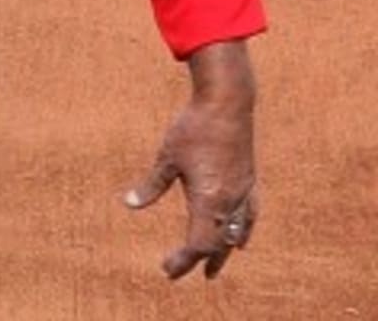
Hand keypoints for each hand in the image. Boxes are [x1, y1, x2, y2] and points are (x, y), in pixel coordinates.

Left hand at [125, 39, 257, 278]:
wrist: (227, 103)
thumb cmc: (193, 128)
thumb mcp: (166, 158)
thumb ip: (151, 185)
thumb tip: (128, 204)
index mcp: (208, 201)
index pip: (197, 244)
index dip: (183, 260)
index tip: (167, 270)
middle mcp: (230, 202)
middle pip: (217, 243)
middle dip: (201, 260)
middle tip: (189, 274)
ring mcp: (243, 192)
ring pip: (235, 233)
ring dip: (223, 251)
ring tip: (214, 267)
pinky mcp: (249, 179)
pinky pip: (248, 216)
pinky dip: (242, 231)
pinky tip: (240, 239)